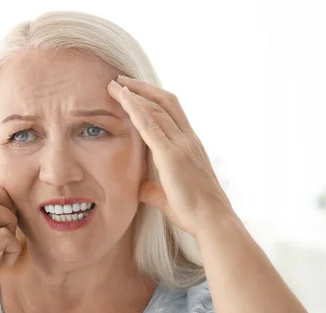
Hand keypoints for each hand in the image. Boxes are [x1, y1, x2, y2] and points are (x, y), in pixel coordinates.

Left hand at [107, 76, 235, 237]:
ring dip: (134, 93)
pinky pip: (150, 125)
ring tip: (114, 83)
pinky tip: (123, 97)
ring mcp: (181, 145)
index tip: (134, 89)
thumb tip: (141, 188)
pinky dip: (135, 108)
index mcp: (190, 145)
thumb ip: (154, 189)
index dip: (152, 97)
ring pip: (156, 108)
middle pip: (164, 102)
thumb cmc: (195, 212)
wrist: (212, 221)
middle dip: (141, 88)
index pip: (172, 111)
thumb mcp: (169, 197)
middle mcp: (188, 139)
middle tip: (120, 79)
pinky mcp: (172, 155)